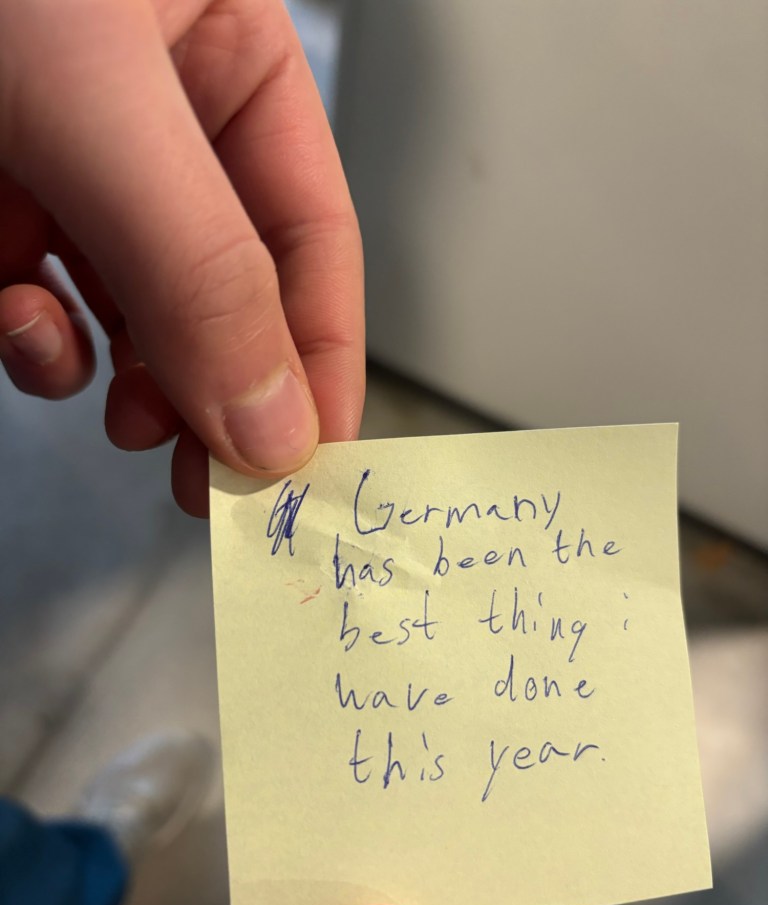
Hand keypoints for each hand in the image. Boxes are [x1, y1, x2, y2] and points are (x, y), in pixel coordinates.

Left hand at [0, 0, 364, 514]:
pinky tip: (25, 332)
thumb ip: (200, 267)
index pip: (310, 235)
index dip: (320, 355)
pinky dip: (36, 343)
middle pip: (230, 292)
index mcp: (226, 60)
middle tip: (221, 481)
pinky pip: (42, 304)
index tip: (307, 457)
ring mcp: (72, 167)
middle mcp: (159, 122)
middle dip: (223, 391)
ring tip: (133, 419)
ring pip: (139, 314)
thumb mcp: (97, 102)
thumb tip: (271, 422)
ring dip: (138, 382)